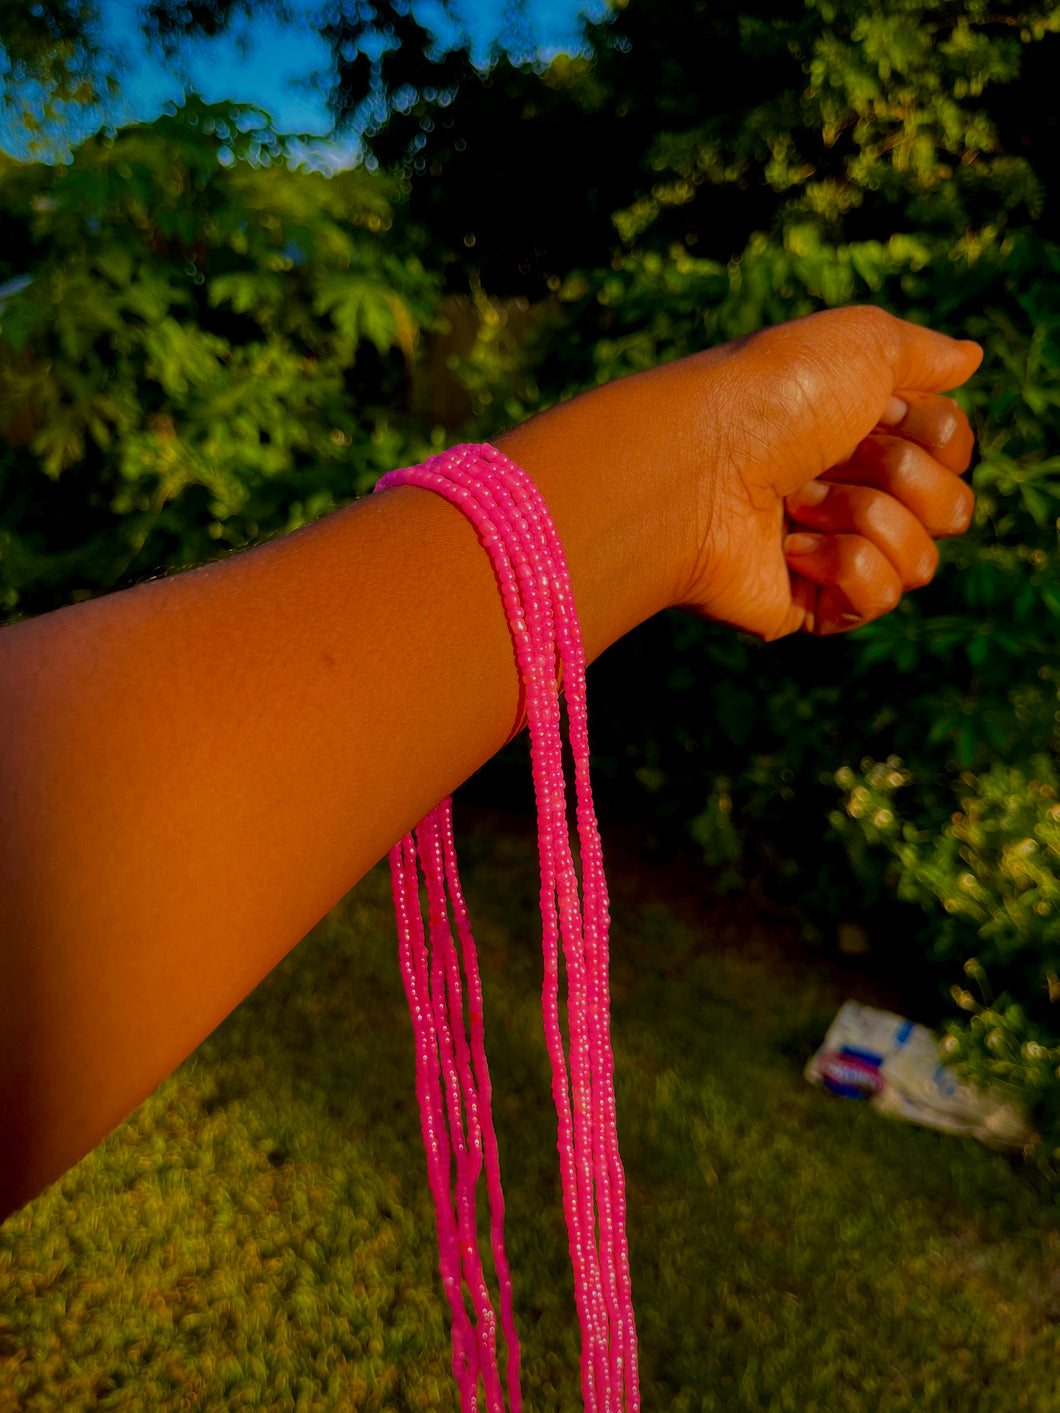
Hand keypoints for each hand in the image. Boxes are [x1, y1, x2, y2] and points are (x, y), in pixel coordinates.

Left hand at [674, 307, 980, 638]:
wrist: (695, 469)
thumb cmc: (773, 397)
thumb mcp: (861, 340)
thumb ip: (924, 350)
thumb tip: (969, 359)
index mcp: (860, 428)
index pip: (953, 448)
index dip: (933, 433)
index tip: (880, 412)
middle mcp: (848, 489)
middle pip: (952, 506)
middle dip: (904, 475)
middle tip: (830, 459)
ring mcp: (828, 551)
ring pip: (923, 560)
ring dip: (868, 518)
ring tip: (799, 504)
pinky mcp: (808, 604)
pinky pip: (878, 598)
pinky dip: (843, 565)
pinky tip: (788, 547)